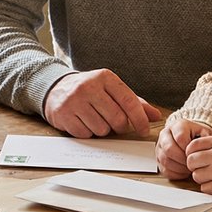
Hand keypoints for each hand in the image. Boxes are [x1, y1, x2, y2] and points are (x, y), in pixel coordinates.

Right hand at [42, 69, 161, 137]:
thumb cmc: (90, 91)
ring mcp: (74, 101)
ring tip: (94, 119)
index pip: (129, 102)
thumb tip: (156, 116)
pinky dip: (88, 133)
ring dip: (102, 130)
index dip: (140, 119)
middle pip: (117, 119)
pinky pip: (86, 134)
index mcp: (105, 77)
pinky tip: (83, 122)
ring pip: (101, 129)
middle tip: (114, 124)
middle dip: (119, 127)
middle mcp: (89, 87)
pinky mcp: (63, 114)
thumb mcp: (111, 90)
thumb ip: (134, 102)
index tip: (144, 130)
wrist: (56, 88)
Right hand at [155, 115, 211, 179]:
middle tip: (193, 164)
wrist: (189, 137)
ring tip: (189, 168)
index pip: (180, 138)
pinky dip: (175, 173)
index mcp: (176, 126)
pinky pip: (163, 169)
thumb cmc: (197, 136)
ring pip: (165, 160)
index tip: (196, 154)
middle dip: (183, 160)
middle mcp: (165, 134)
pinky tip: (183, 172)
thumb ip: (206, 136)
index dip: (189, 149)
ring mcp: (160, 147)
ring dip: (179, 167)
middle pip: (169, 149)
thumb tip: (205, 146)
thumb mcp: (204, 131)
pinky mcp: (158, 159)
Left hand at [183, 135, 211, 199]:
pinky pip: (204, 188)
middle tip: (201, 168)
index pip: (193, 145)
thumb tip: (193, 150)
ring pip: (196, 175)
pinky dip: (209, 188)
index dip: (191, 152)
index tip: (195, 157)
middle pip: (191, 160)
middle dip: (194, 166)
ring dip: (202, 177)